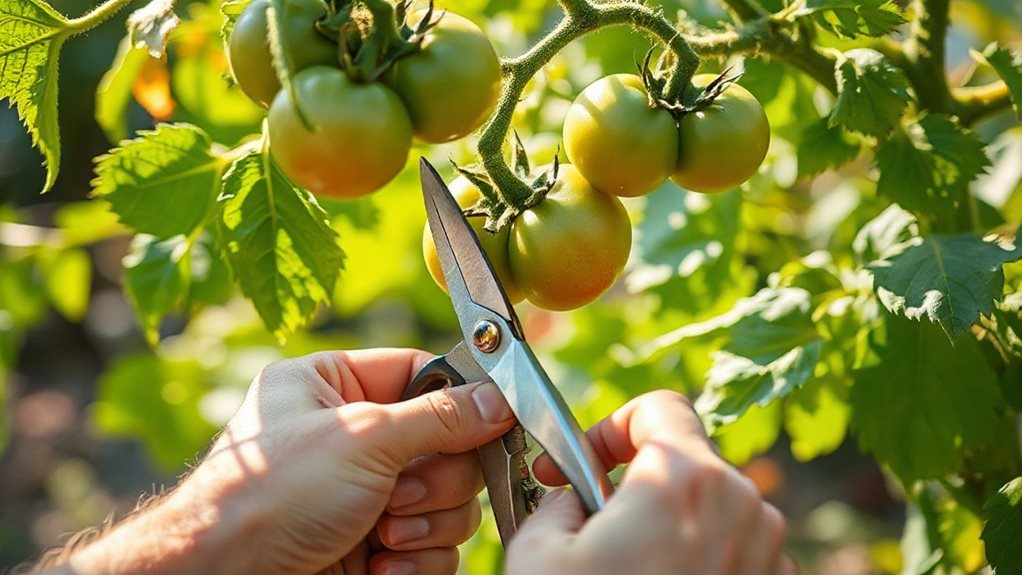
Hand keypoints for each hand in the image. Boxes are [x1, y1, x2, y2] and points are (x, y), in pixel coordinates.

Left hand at [61, 349, 516, 574]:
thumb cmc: (269, 498)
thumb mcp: (361, 440)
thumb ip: (440, 416)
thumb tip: (499, 399)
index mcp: (333, 386)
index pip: (422, 372)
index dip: (459, 397)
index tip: (495, 417)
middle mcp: (353, 437)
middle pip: (448, 443)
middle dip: (433, 479)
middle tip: (400, 494)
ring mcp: (367, 492)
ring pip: (449, 498)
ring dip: (426, 523)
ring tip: (382, 536)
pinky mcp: (376, 542)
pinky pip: (434, 544)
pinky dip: (416, 559)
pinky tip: (379, 564)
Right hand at [506, 390, 794, 574]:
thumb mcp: (539, 548)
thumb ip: (562, 495)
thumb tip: (578, 494)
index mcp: (683, 478)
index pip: (660, 406)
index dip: (612, 425)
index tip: (582, 461)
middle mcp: (741, 504)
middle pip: (684, 458)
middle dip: (635, 482)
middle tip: (593, 524)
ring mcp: (766, 549)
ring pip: (711, 503)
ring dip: (668, 521)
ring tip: (624, 568)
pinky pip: (733, 545)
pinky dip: (697, 555)